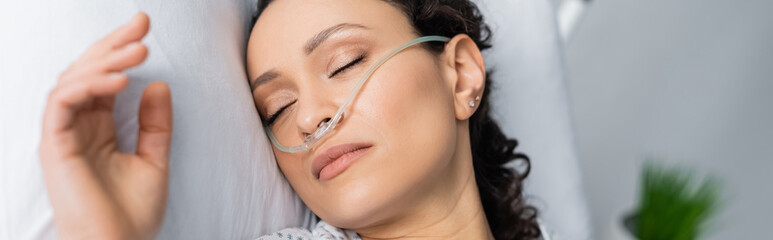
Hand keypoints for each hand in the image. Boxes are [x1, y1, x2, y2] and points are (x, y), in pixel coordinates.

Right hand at [39, 12, 171, 239]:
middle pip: (87, 72)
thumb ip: (155, 124)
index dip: (121, 51)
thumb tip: (158, 84)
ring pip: (72, 81)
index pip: (105, 79)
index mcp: (98, 128)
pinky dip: (88, 86)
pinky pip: (62, 103)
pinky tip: (118, 81)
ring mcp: (63, 135)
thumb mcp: (154, 160)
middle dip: (113, 44)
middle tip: (141, 23)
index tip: (145, 28)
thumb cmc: (131, 214)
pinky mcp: (54, 146)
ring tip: (139, 51)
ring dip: (106, 61)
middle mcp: (78, 127)